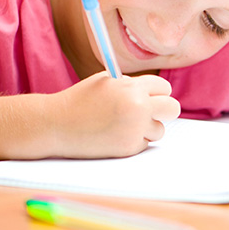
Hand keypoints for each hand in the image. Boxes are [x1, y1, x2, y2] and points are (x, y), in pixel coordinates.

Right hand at [52, 72, 179, 157]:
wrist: (56, 124)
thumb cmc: (80, 100)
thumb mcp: (106, 81)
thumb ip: (131, 84)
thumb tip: (154, 91)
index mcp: (133, 87)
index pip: (164, 88)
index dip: (156, 92)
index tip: (150, 96)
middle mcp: (138, 108)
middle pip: (172, 108)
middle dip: (164, 110)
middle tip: (150, 112)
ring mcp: (134, 129)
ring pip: (159, 129)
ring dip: (147, 128)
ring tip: (123, 124)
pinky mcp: (128, 148)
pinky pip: (144, 144)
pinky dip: (133, 140)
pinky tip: (113, 135)